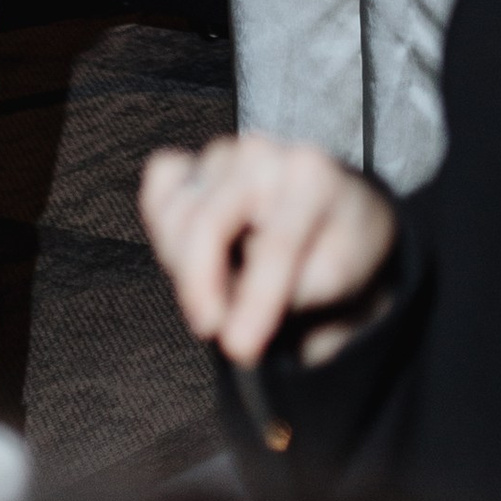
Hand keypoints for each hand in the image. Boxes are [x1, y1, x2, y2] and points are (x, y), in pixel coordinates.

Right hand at [140, 132, 397, 366]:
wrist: (335, 218)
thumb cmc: (340, 245)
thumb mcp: (341, 276)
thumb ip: (296, 291)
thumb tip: (243, 314)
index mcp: (311, 175)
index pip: (274, 243)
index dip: (256, 299)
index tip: (241, 347)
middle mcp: (262, 154)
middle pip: (208, 223)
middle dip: (201, 285)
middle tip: (214, 331)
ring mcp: (222, 154)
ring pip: (175, 213)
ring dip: (184, 266)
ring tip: (215, 296)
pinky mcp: (193, 163)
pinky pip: (159, 192)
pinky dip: (164, 231)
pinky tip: (191, 260)